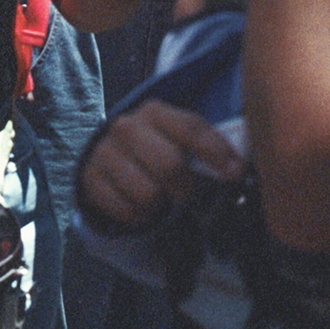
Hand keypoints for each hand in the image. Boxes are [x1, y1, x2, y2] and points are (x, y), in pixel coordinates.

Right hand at [79, 100, 245, 227]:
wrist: (108, 156)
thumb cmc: (156, 147)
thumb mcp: (178, 136)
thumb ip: (206, 146)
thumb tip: (240, 170)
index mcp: (155, 111)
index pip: (191, 129)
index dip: (217, 152)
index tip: (235, 174)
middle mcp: (127, 127)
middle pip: (169, 165)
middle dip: (187, 189)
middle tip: (189, 196)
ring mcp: (104, 153)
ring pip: (147, 194)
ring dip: (160, 205)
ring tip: (160, 199)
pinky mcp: (90, 179)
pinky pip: (125, 211)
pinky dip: (138, 216)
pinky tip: (140, 206)